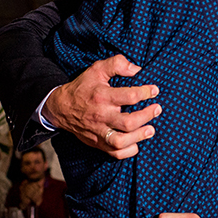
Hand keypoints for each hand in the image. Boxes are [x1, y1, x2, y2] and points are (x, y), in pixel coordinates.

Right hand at [45, 55, 161, 158]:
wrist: (60, 108)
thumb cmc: (83, 87)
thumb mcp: (96, 70)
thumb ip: (116, 64)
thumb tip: (136, 69)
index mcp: (102, 96)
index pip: (129, 96)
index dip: (146, 93)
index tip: (154, 90)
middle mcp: (101, 116)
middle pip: (128, 122)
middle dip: (147, 116)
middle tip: (157, 109)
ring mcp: (99, 132)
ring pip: (121, 141)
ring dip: (139, 136)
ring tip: (151, 129)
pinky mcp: (98, 143)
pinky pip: (115, 153)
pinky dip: (128, 151)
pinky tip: (136, 142)